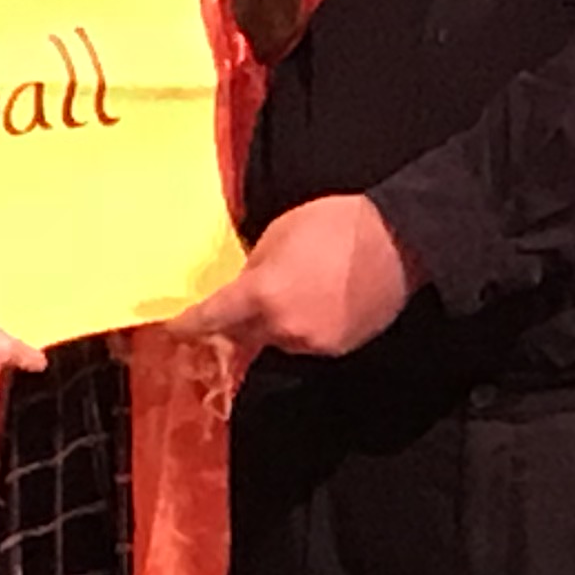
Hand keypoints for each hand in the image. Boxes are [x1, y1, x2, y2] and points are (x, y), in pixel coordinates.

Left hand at [170, 195, 415, 358]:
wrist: (401, 240)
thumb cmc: (337, 224)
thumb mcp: (280, 233)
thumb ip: (254, 268)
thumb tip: (243, 288)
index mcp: (261, 294)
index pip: (210, 318)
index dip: (187, 325)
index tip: (173, 329)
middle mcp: (282, 328)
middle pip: (243, 335)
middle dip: (236, 323)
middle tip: (237, 307)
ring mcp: (312, 343)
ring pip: (278, 339)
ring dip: (275, 323)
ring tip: (296, 290)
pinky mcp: (339, 349)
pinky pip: (308, 341)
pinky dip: (304, 326)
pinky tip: (321, 300)